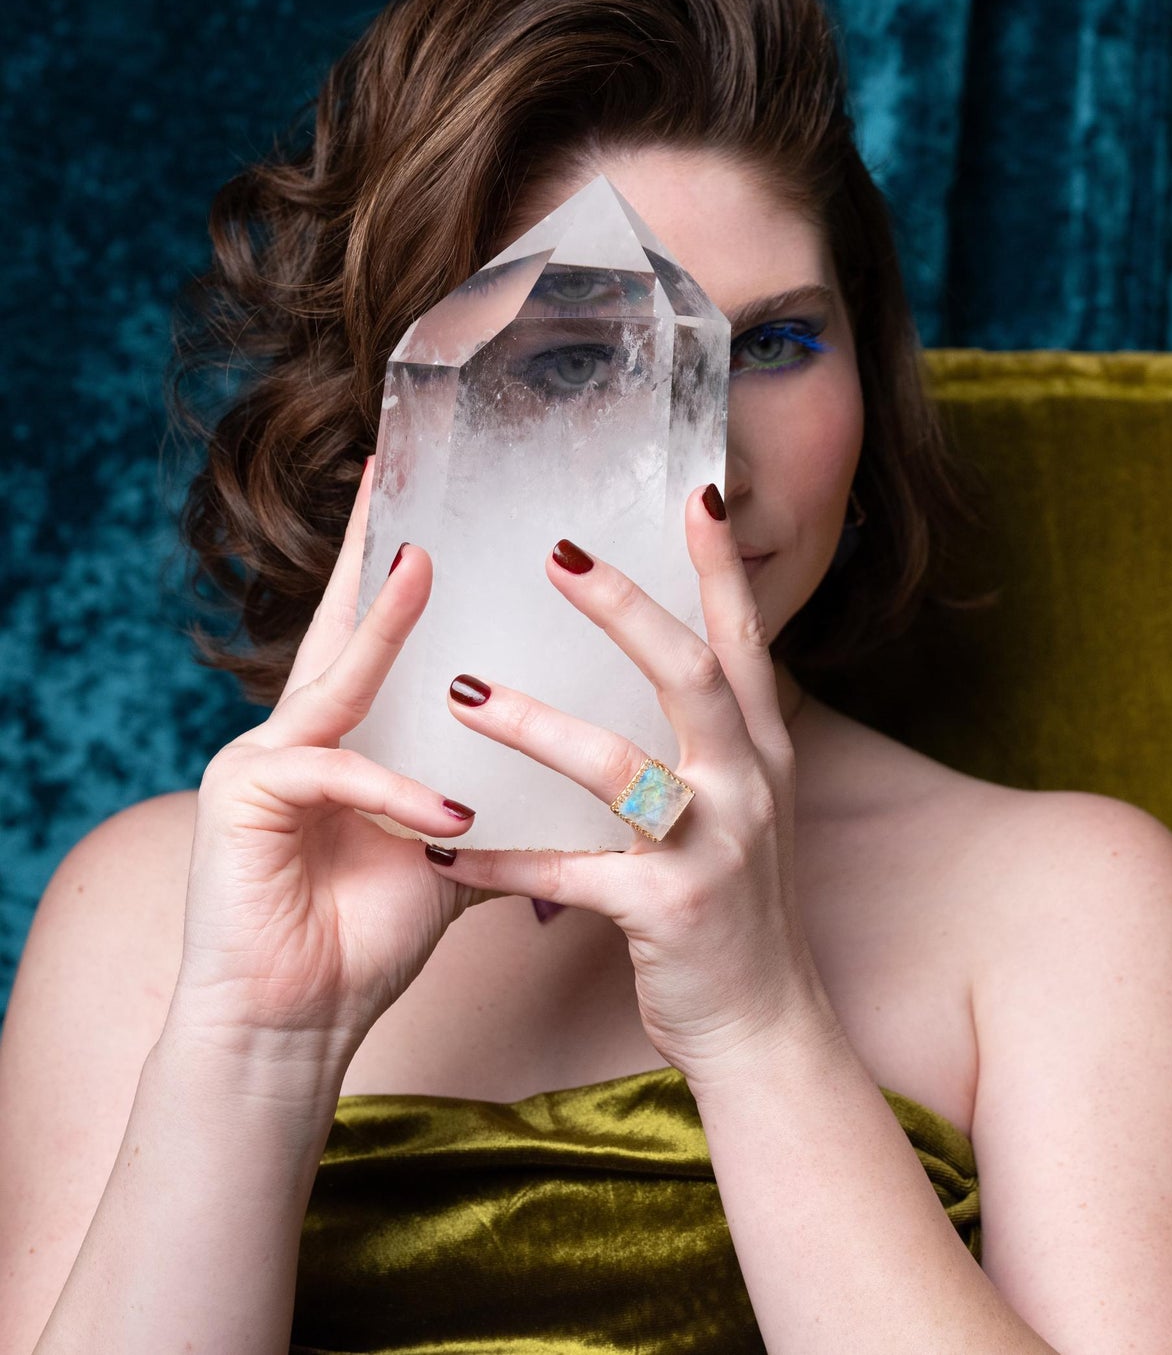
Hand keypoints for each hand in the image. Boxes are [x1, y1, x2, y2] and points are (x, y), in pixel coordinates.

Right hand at [170, 456, 492, 1056]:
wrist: (299, 1025)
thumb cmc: (373, 933)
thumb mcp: (459, 851)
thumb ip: (506, 800)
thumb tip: (603, 771)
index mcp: (355, 733)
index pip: (387, 635)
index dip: (406, 567)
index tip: (440, 499)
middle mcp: (303, 729)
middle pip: (343, 625)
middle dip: (374, 550)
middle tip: (401, 473)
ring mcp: (264, 759)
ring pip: (333, 679)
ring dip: (381, 627)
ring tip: (422, 569)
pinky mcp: (243, 804)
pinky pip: (334, 777)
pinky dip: (397, 794)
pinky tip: (449, 818)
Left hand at [418, 482, 832, 1084]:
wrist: (765, 1027)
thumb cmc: (733, 909)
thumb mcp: (743, 809)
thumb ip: (715, 740)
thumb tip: (675, 663)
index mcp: (765, 752)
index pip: (745, 640)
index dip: (722, 567)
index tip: (696, 491)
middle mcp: (752, 786)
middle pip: (692, 675)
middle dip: (626, 609)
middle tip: (555, 553)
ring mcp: (717, 848)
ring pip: (622, 768)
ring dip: (536, 724)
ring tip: (461, 689)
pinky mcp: (672, 911)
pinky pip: (573, 875)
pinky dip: (502, 862)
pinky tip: (441, 853)